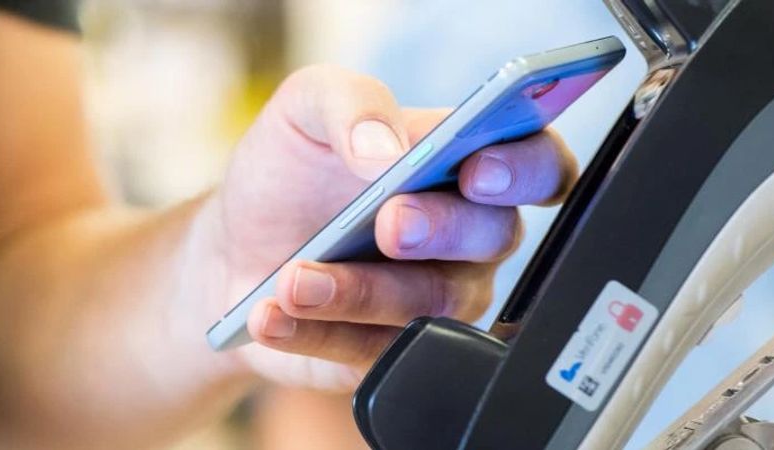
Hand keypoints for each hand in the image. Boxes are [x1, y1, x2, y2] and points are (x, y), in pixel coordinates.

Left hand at [196, 65, 577, 390]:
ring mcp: (436, 298)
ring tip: (293, 279)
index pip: (538, 164)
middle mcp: (466, 236)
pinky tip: (270, 314)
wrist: (235, 242)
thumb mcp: (305, 110)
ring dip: (361, 290)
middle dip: (444, 229)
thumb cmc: (289, 170)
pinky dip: (316, 332)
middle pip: (496, 236)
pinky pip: (373, 352)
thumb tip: (388, 147)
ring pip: (433, 303)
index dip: (527, 170)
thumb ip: (351, 103)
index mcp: (464, 163)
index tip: (478, 170)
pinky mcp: (394, 349)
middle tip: (390, 222)